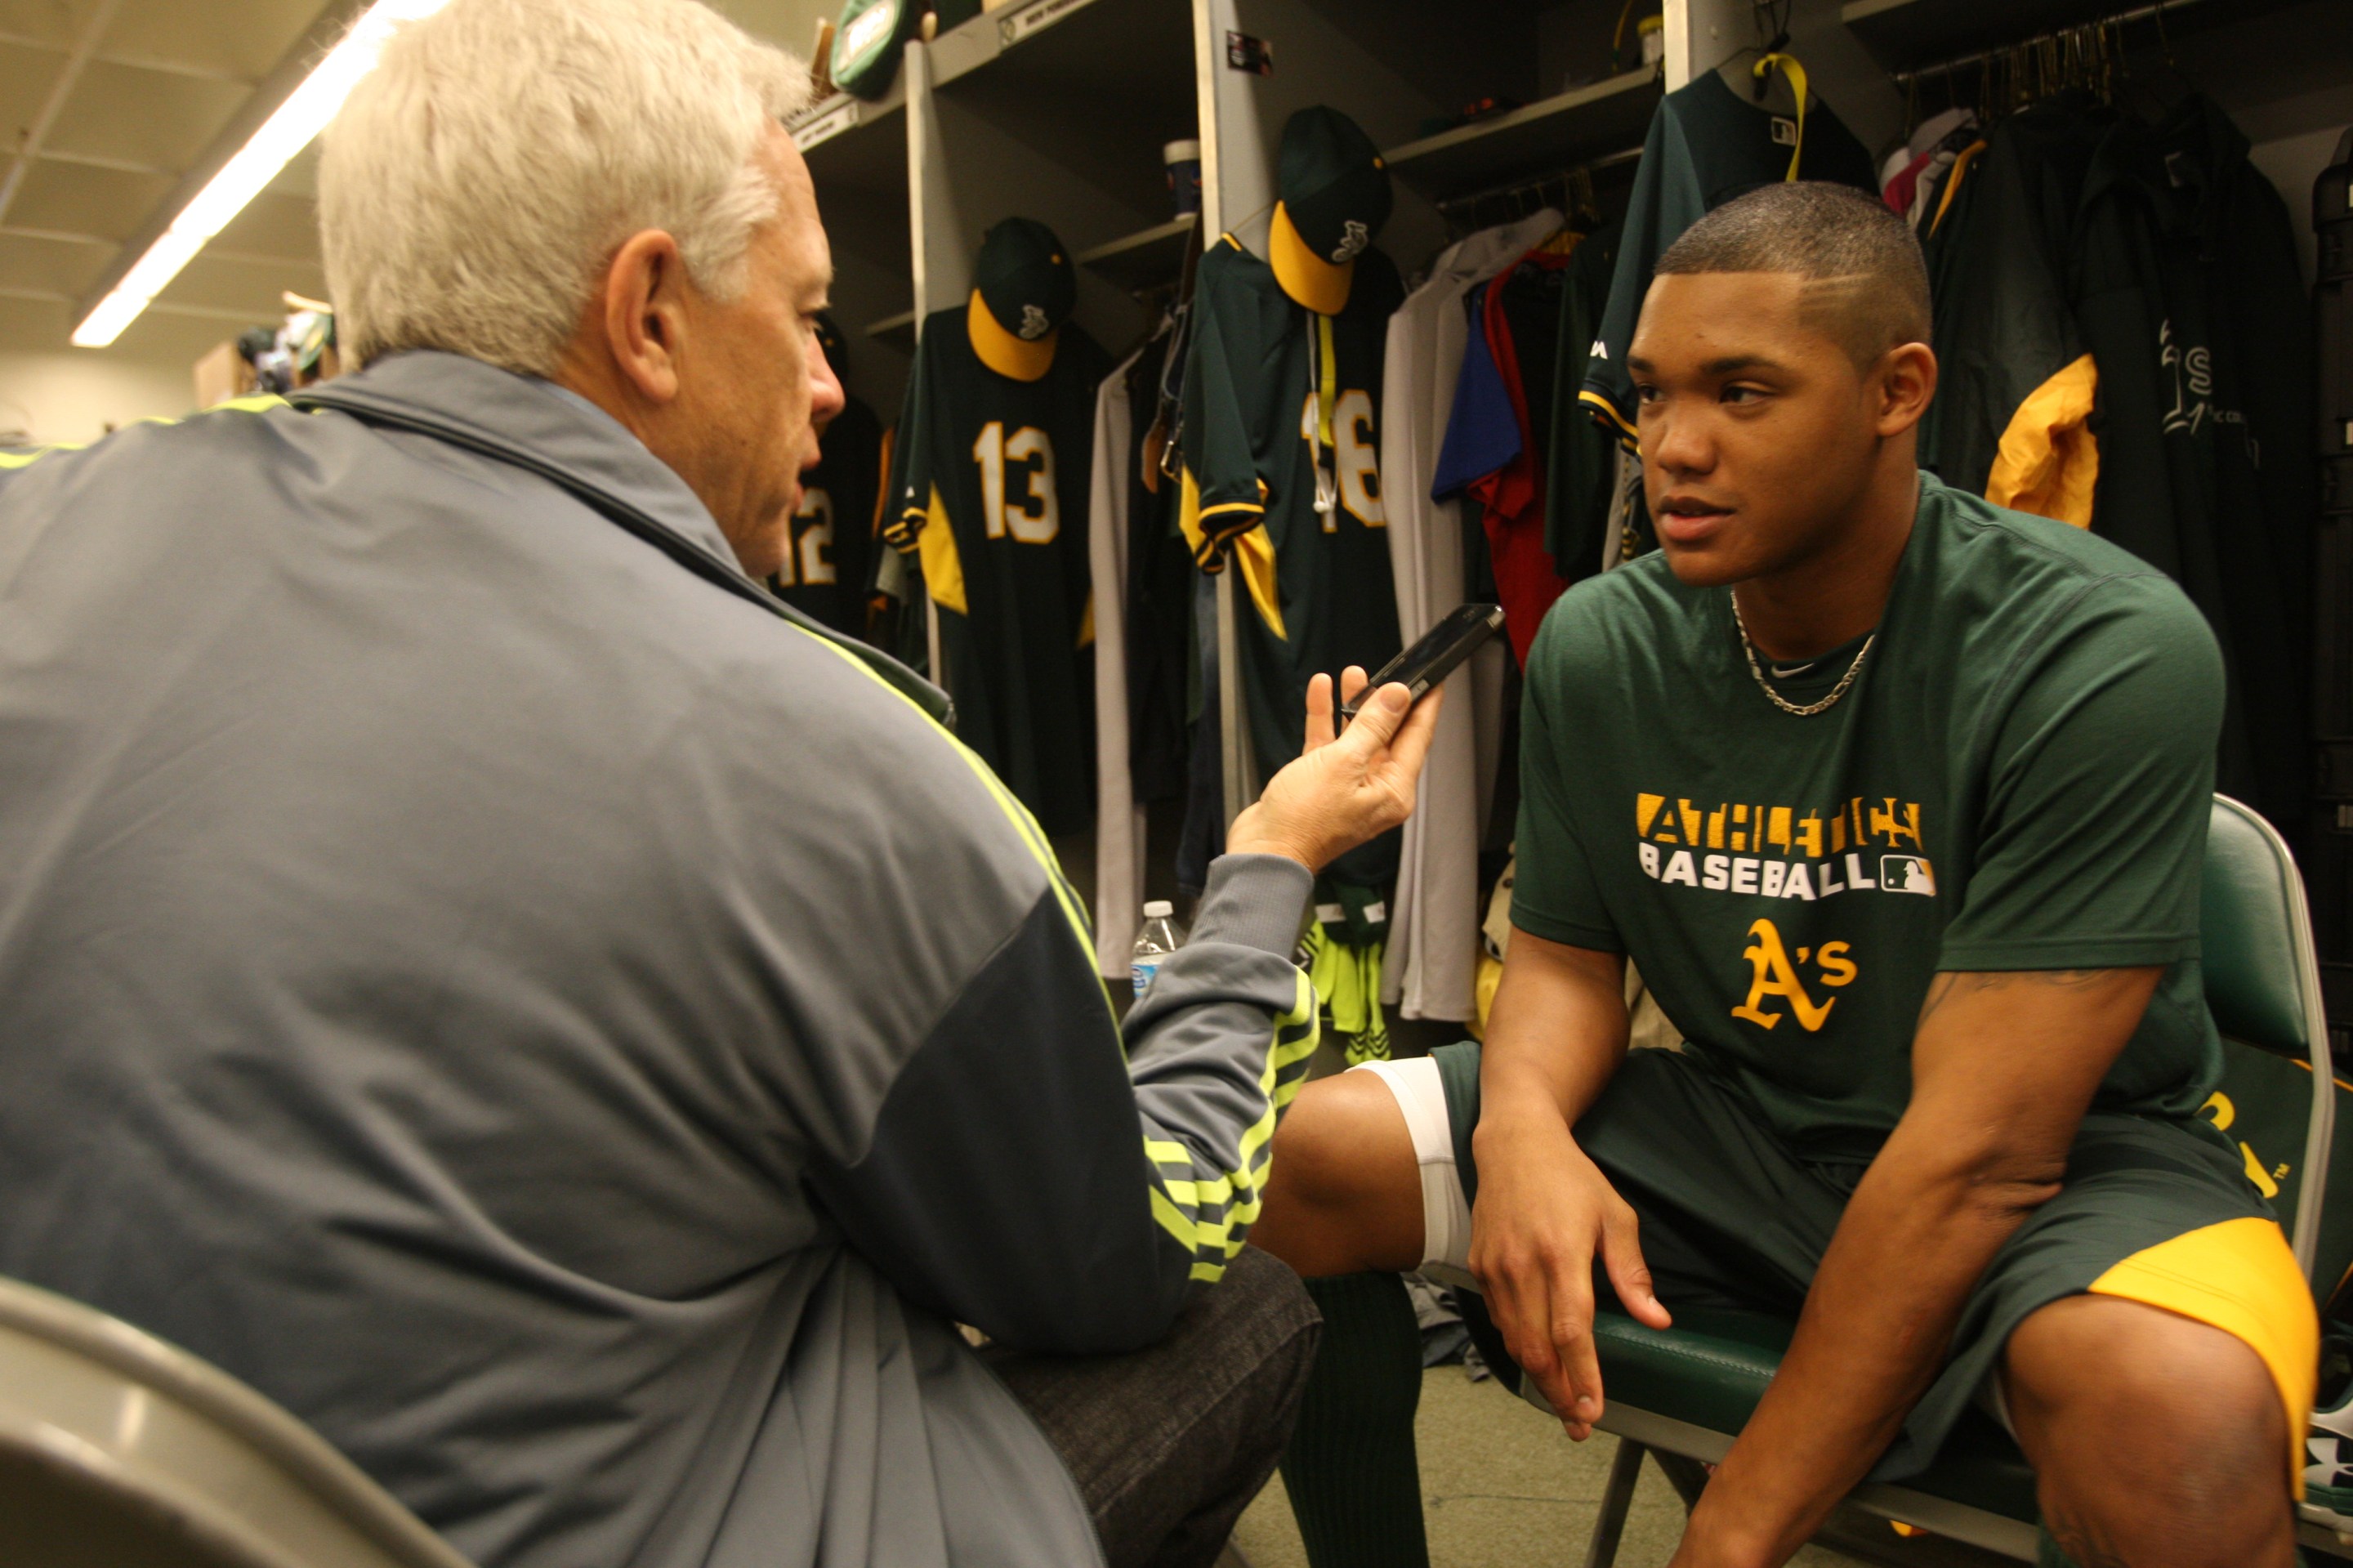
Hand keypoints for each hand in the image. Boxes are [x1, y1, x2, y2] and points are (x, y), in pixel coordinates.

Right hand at [1225, 667, 1439, 872]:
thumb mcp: (1343, 763)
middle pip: (1387, 735)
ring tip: (1352, 675)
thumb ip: (1373, 726)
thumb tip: (1397, 698)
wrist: (1264, 850)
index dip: (1425, 706)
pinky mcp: (1322, 783)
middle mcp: (1375, 789)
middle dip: (1383, 701)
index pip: (1418, 738)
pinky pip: (1330, 744)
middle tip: (1386, 672)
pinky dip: (1326, 720)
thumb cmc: (1303, 821)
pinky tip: (1322, 693)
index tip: (1432, 680)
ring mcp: (1348, 786)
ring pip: (1356, 736)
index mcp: (1392, 790)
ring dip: (1352, 705)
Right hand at [1467, 1109, 1668, 1439]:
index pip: (1571, 1331)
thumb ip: (1631, 1273)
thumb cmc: (1571, 1178)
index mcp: (1562, 1253)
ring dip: (1538, 1378)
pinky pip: (1501, 1320)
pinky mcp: (1479, 1267)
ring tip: (1562, 1403)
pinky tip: (1539, 1360)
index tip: (1594, 1411)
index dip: (1582, 1377)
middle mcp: (1523, 1266)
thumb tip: (1656, 1320)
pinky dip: (1520, 1346)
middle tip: (1579, 1424)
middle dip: (1559, 1394)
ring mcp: (1496, 1268)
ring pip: (1515, 1341)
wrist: (1514, 1145)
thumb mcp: (1615, 1216)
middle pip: (1537, 1349)